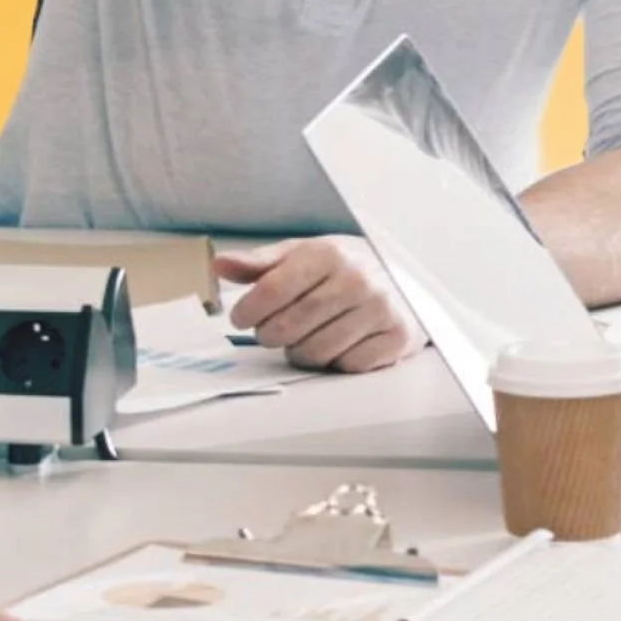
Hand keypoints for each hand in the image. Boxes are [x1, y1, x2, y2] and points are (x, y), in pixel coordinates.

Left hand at [214, 237, 426, 372]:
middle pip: (290, 326)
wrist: (401, 280)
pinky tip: (338, 344)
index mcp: (328, 253)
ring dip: (302, 352)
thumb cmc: (341, 269)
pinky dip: (336, 362)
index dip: (249, 310)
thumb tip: (219, 265)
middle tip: (272, 331)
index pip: (273, 288)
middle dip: (271, 335)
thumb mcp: (301, 256)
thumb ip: (260, 263)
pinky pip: (347, 366)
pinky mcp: (397, 337)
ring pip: (316, 352)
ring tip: (307, 336)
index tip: (241, 318)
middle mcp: (357, 279)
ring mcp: (380, 309)